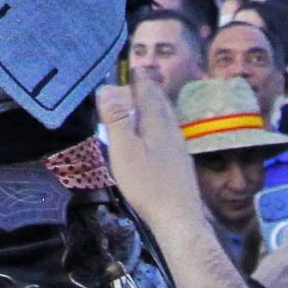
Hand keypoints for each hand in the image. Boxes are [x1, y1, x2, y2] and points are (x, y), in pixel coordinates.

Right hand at [97, 80, 205, 240]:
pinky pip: (167, 134)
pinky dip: (156, 126)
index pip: (149, 90)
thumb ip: (117, 119)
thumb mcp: (125, 150)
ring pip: (165, 118)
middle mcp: (172, 130)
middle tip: (130, 86)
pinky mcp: (180, 163)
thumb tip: (108, 89)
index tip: (128, 68)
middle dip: (145, 90)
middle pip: (160, 102)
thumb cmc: (148, 184)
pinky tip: (150, 140)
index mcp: (158, 122)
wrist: (179, 219)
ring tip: (138, 109)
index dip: (137, 78)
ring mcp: (179, 147)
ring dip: (152, 108)